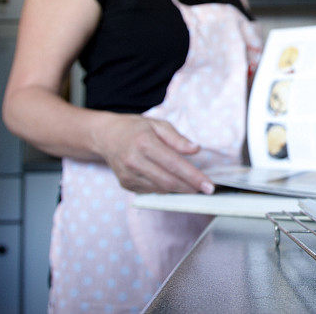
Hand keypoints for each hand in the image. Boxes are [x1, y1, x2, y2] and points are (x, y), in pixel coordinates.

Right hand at [95, 114, 214, 193]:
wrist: (106, 136)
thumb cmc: (136, 128)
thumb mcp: (159, 125)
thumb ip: (178, 139)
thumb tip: (195, 150)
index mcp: (144, 143)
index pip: (174, 164)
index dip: (193, 177)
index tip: (209, 185)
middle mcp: (134, 161)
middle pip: (168, 181)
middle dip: (190, 188)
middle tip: (206, 189)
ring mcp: (128, 175)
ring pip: (160, 189)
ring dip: (179, 190)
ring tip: (192, 184)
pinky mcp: (125, 184)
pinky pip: (151, 191)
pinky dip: (165, 188)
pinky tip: (172, 182)